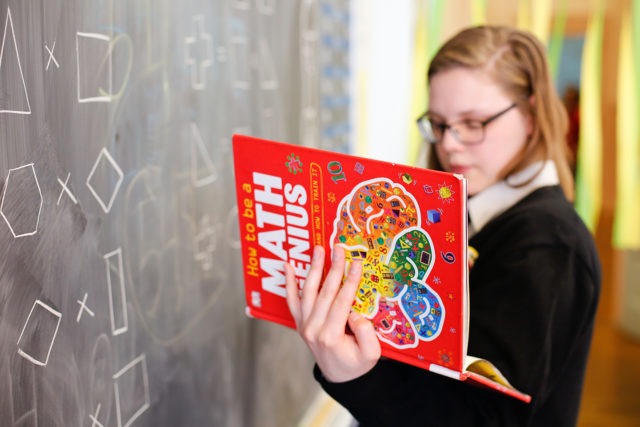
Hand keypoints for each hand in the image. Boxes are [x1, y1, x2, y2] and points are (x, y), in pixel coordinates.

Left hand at [285, 245, 380, 382]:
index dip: (350, 281)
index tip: (356, 262)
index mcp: (330, 336)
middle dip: (333, 268)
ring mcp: (304, 325)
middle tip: (339, 248)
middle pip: (324, 292)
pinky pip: (292, 300)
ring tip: (318, 249)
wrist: (339, 376)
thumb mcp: (371, 354)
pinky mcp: (300, 322)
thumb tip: (355, 314)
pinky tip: (287, 266)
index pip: (341, 302)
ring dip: (313, 268)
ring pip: (307, 291)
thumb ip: (366, 334)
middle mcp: (313, 329)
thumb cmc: (357, 363)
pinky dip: (289, 283)